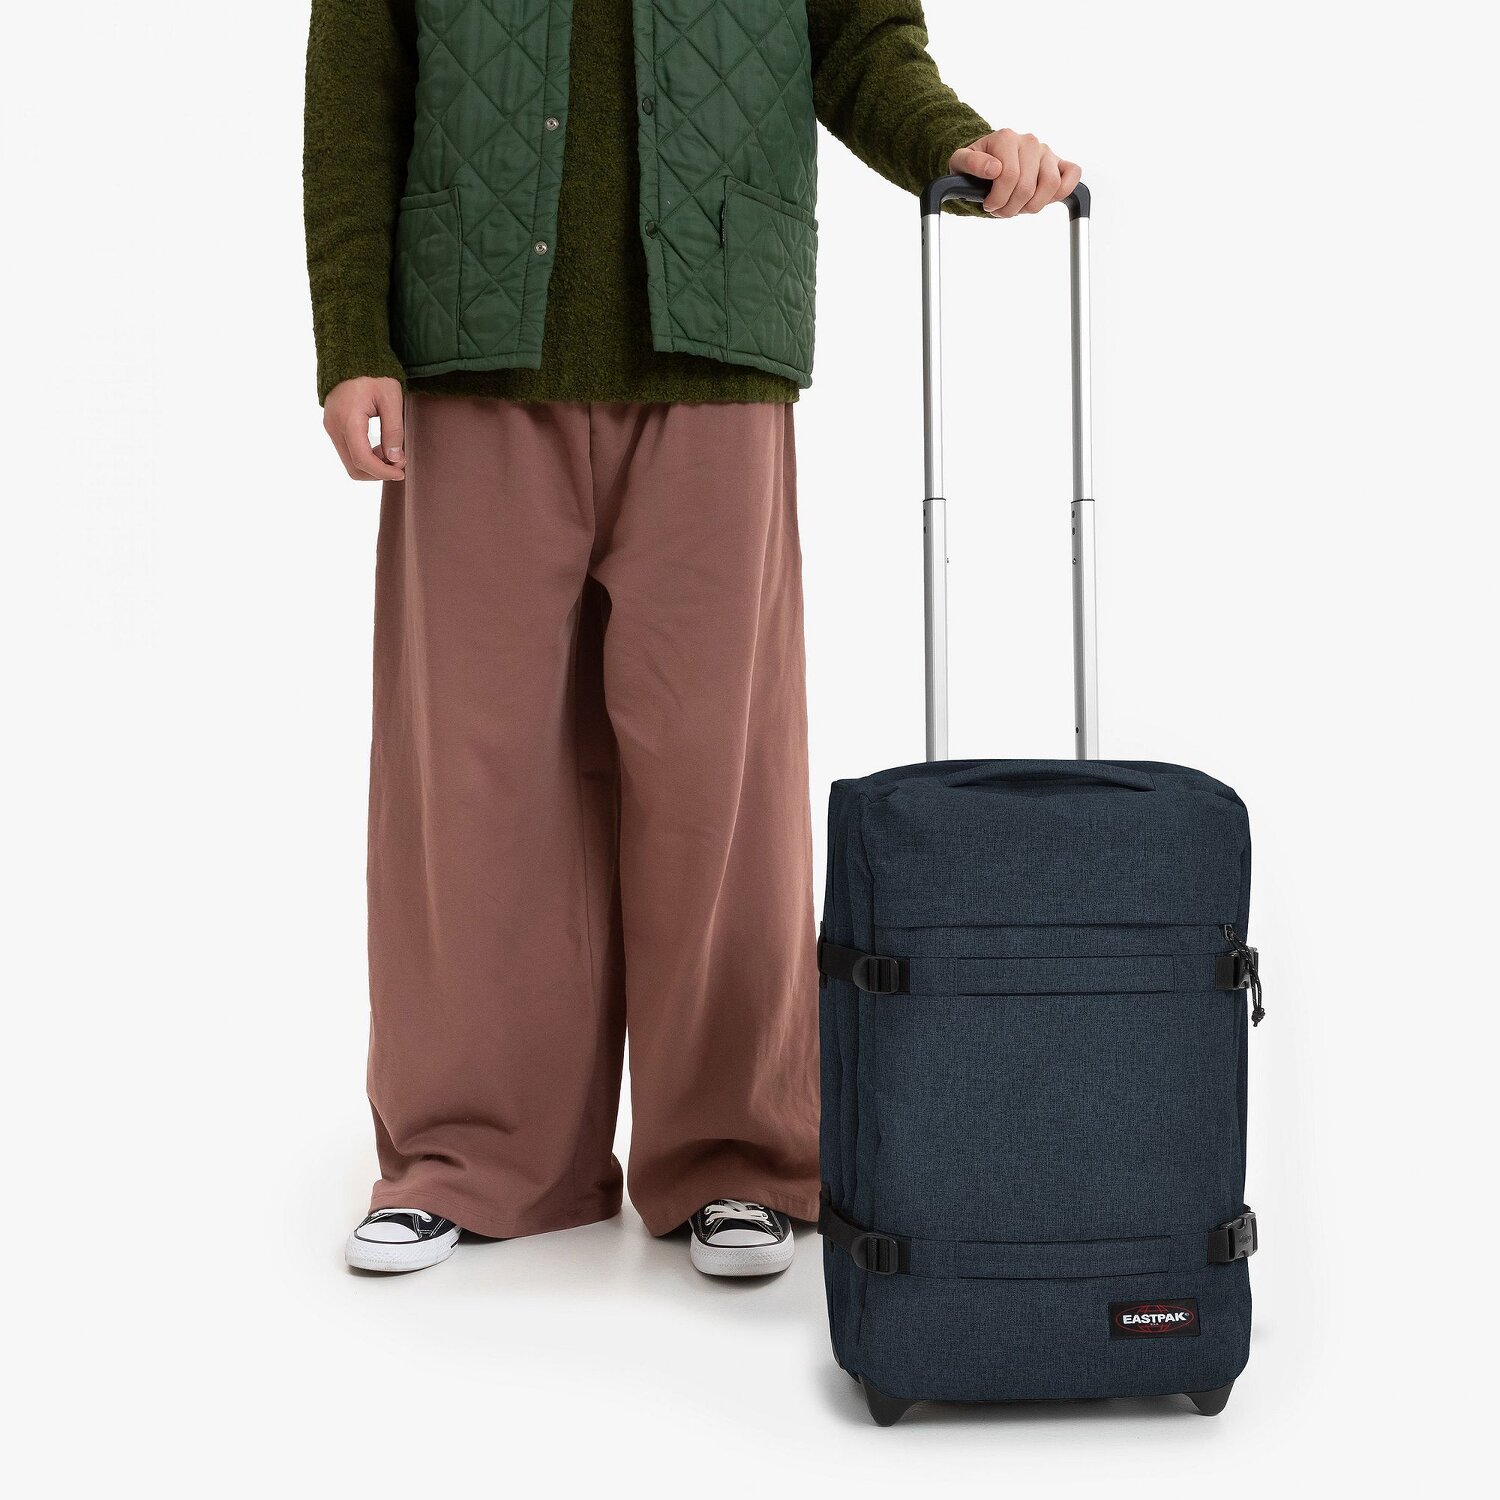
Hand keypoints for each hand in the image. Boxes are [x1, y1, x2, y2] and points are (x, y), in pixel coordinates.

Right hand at [322, 376, 405, 480]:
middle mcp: (334, 427)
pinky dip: (364, 457)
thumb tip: (395, 459)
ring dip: (372, 466)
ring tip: (392, 453)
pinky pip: (347, 452)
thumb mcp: (391, 399)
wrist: (352, 356)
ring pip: (350, 463)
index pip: (363, 460)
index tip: (401, 472)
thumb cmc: (374, 374)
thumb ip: (394, 430)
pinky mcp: (332, 426)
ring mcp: (330, 427)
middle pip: (354, 467)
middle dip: (378, 472)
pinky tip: (380, 447)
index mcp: (348, 420)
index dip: (384, 472)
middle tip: (399, 462)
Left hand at [950, 130, 1081, 217]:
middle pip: (1028, 186)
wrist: (988, 163)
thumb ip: (971, 164)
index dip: (998, 199)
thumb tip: (993, 169)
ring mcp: (1046, 151)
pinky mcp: (1059, 162)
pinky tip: (1043, 199)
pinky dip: (1062, 191)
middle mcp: (1029, 141)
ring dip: (1033, 205)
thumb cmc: (975, 167)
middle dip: (1011, 207)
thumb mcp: (960, 163)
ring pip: (1051, 185)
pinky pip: (1073, 174)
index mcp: (1006, 138)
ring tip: (1019, 206)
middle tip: (1001, 210)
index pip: (1009, 177)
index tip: (988, 205)